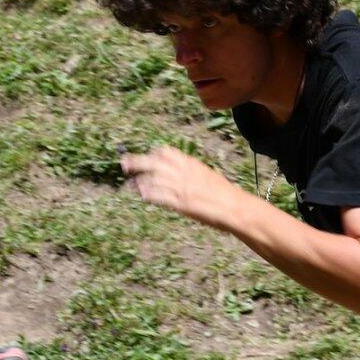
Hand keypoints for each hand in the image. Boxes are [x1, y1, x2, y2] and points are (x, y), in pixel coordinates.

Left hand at [120, 147, 239, 226]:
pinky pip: (159, 196)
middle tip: (124, 164)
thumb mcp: (206, 176)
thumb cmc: (224, 194)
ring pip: (153, 179)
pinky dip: (149, 194)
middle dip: (138, 162)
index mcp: (191, 164)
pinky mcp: (180, 203)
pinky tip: (142, 195)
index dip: (153, 154)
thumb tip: (180, 174)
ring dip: (139, 181)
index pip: (167, 152)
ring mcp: (181, 187)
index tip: (146, 157)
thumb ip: (191, 173)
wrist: (234, 207)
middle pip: (155, 162)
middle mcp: (184, 172)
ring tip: (129, 184)